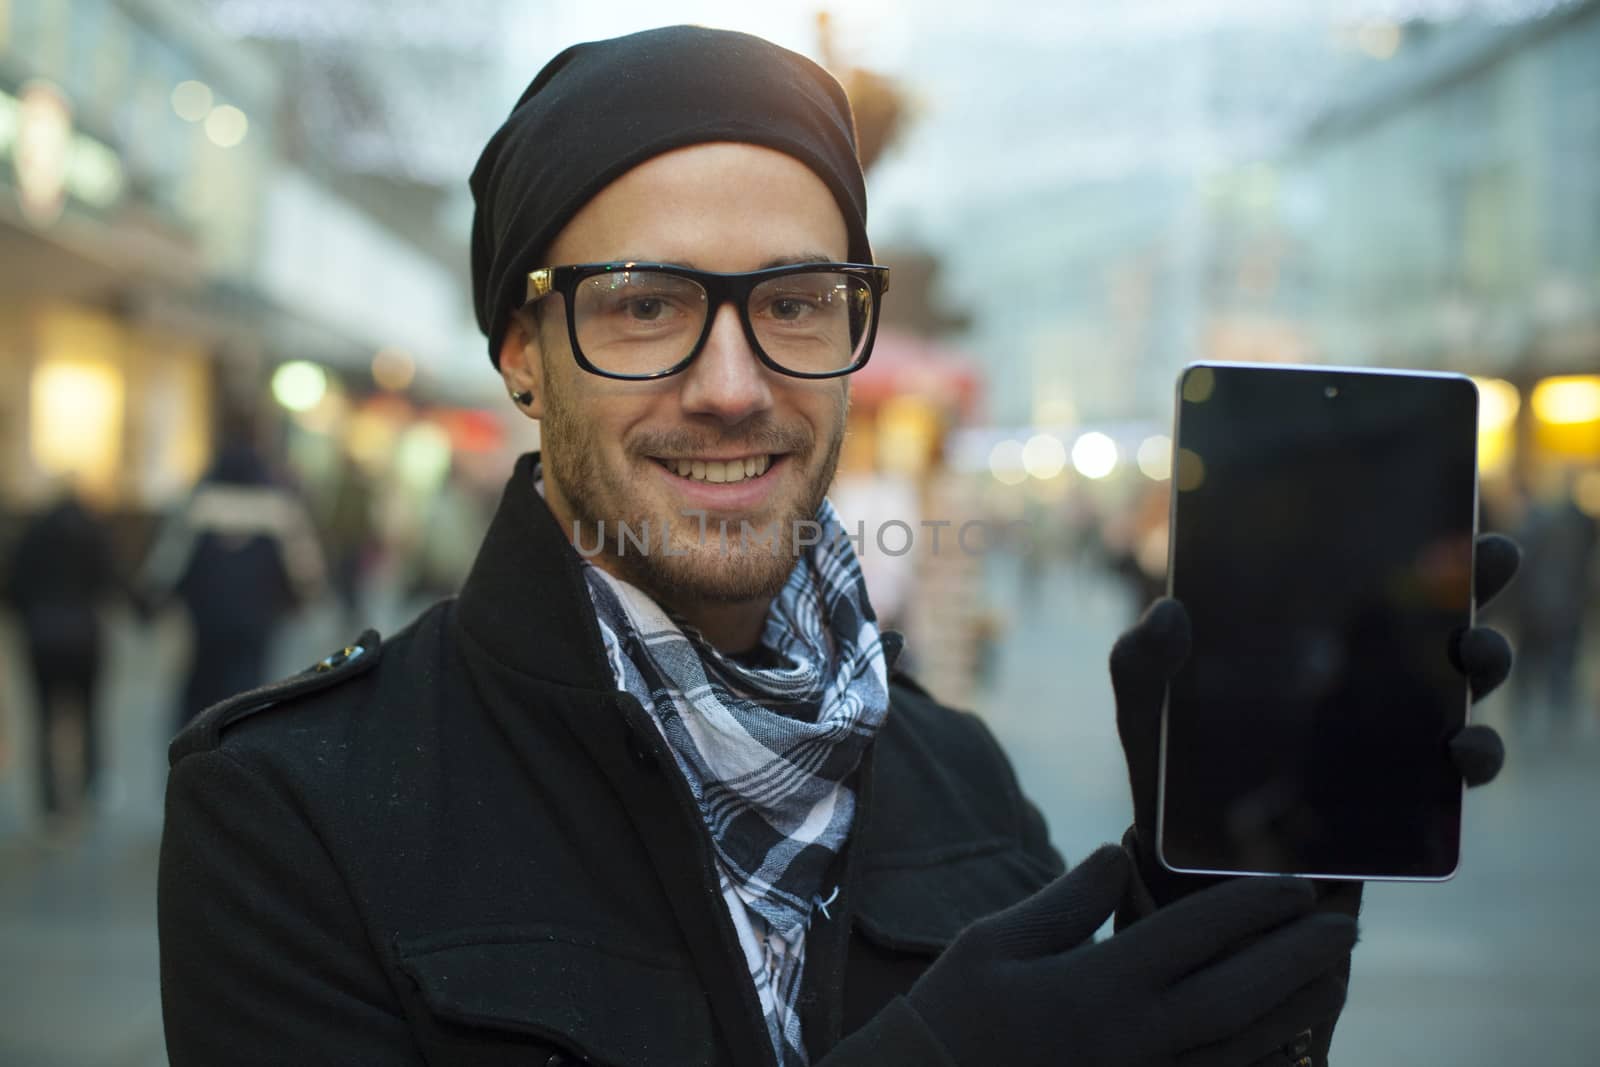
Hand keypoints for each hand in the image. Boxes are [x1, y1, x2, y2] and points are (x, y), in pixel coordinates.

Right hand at [905, 845, 1356, 1066]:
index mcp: (1094, 990)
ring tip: (1333, 976)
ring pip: (1241, 1050)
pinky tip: (1286, 1038)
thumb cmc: (955, 1012)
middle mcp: (1132, 1044)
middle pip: (1239, 999)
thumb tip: (1124, 860)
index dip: (1252, 908)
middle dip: (1298, 960)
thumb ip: (1069, 899)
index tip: (1295, 884)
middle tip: (1344, 928)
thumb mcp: (997, 941)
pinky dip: (1258, 1060)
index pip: (1195, 938)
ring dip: (1297, 1011)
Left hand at [1111, 531, 1520, 883]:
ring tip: (1473, 653)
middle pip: (1435, 617)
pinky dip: (1473, 756)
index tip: (1448, 505)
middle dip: (1476, 583)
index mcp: (1302, 644)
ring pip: (1464, 687)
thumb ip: (1140, 666)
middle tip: (1489, 560)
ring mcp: (1386, 741)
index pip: (1367, 579)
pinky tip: (1457, 748)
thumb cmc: (1171, 783)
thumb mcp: (1144, 718)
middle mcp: (1357, 684)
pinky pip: (1458, 775)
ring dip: (1486, 661)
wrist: (1190, 881)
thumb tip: (1168, 611)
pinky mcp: (1401, 803)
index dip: (1414, 540)